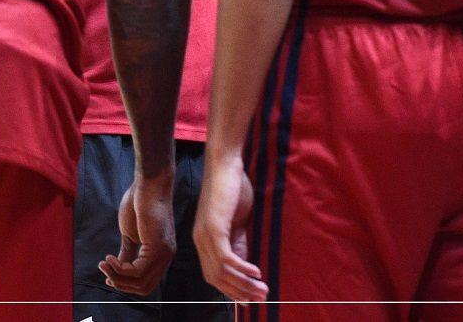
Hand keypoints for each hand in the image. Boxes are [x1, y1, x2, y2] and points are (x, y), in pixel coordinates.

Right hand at [100, 170, 175, 295]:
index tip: (108, 276)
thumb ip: (127, 254)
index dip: (126, 285)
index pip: (146, 283)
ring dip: (117, 277)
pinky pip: (137, 271)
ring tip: (104, 263)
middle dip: (121, 284)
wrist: (148, 184)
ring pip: (140, 282)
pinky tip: (110, 258)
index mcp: (161, 255)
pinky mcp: (158, 247)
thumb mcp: (131, 235)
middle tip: (104, 272)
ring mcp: (164, 253)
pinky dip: (120, 269)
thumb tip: (117, 272)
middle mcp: (166, 257)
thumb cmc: (139, 204)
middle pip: (144, 287)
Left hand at [193, 152, 266, 301]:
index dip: (232, 289)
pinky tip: (256, 272)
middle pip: (216, 279)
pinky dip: (241, 268)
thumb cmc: (233, 187)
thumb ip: (238, 241)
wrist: (225, 162)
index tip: (251, 298)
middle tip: (260, 299)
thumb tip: (245, 266)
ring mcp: (205, 235)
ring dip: (243, 284)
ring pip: (222, 272)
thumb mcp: (237, 220)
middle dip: (239, 292)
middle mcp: (200, 241)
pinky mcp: (214, 228)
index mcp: (204, 240)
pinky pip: (226, 258)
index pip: (215, 275)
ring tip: (262, 291)